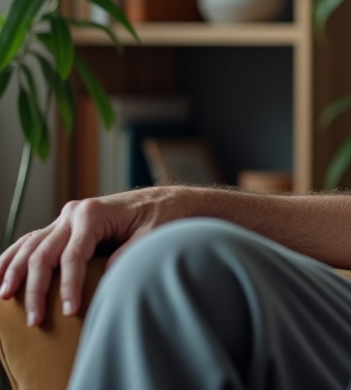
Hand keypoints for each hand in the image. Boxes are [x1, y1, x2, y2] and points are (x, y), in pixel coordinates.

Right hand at [0, 186, 193, 325]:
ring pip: (30, 246)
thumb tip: (106, 277)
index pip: (73, 256)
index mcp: (94, 213)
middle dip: (36, 289)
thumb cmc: (162, 216)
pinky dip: (13, 256)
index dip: (69, 286)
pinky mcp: (64, 224)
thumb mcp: (153, 235)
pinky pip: (32, 240)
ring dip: (14, 273)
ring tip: (4, 299)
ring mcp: (66, 217)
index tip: (70, 311)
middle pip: (44, 253)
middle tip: (35, 320)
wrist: (166, 199)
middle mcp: (74, 212)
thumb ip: (129, 253)